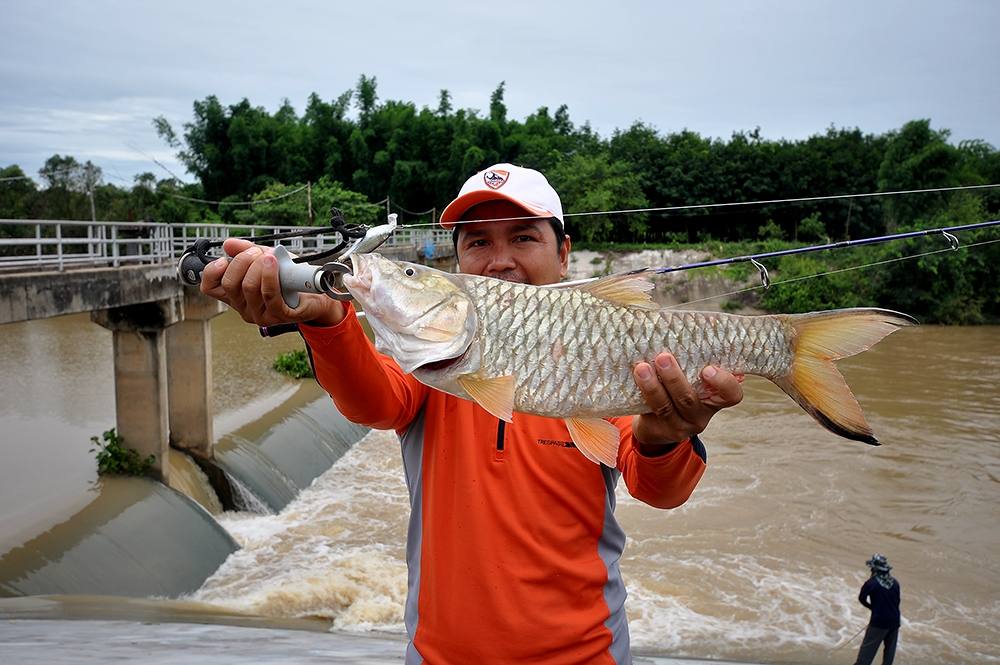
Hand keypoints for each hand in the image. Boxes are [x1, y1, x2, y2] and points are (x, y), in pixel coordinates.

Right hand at [199, 238, 345, 326]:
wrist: (316, 292)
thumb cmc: (288, 277)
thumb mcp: (265, 259)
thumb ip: (246, 251)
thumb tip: (228, 244)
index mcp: (235, 295)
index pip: (209, 287)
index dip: (212, 271)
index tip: (225, 259)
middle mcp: (244, 308)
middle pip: (230, 284)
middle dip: (242, 261)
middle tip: (258, 253)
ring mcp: (261, 315)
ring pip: (249, 288)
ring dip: (259, 266)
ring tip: (271, 257)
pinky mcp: (279, 316)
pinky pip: (269, 295)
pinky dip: (270, 276)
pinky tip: (274, 262)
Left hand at [631, 352, 743, 453]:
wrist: (655, 423)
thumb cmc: (675, 389)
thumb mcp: (689, 377)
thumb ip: (691, 361)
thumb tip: (684, 324)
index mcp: (713, 399)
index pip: (731, 395)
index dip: (724, 383)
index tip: (707, 369)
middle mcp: (700, 415)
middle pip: (689, 399)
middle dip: (675, 378)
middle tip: (663, 357)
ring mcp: (680, 426)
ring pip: (666, 407)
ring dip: (653, 386)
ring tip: (642, 368)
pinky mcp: (660, 431)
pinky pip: (650, 412)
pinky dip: (643, 393)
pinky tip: (635, 378)